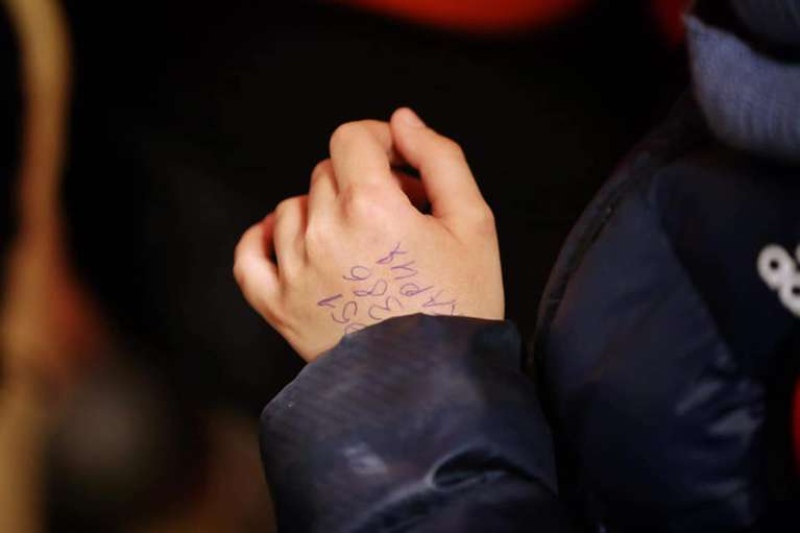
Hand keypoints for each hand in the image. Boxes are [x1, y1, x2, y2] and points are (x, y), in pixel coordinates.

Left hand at [233, 108, 503, 361]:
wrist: (435, 390)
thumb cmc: (461, 308)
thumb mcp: (474, 225)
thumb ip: (440, 159)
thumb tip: (402, 121)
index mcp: (371, 207)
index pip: (352, 138)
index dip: (380, 142)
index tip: (401, 167)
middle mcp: (323, 234)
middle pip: (327, 173)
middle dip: (363, 181)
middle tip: (399, 215)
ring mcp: (295, 273)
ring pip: (293, 208)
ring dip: (325, 211)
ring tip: (362, 242)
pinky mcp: (279, 309)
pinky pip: (249, 258)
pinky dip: (262, 239)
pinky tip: (285, 237)